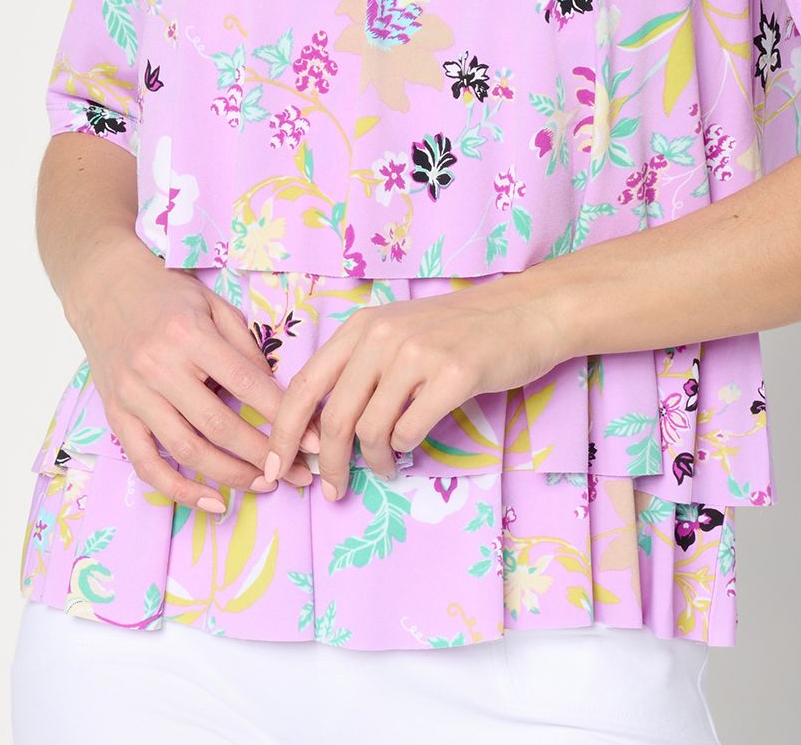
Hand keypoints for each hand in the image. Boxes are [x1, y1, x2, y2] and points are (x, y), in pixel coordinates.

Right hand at [63, 235, 316, 512]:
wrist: (103, 287)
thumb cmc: (166, 294)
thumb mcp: (213, 304)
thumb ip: (243, 346)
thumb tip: (273, 392)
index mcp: (189, 335)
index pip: (245, 383)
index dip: (283, 415)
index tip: (312, 438)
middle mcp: (159, 368)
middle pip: (218, 425)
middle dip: (263, 455)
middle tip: (296, 473)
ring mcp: (134, 395)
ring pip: (186, 450)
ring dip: (230, 476)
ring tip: (264, 484)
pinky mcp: (116, 416)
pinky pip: (147, 464)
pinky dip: (180, 490)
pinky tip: (213, 502)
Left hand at [257, 279, 566, 500]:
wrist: (525, 311)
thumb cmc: (459, 329)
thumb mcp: (398, 333)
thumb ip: (360, 369)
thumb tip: (320, 430)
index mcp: (362, 327)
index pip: (304, 385)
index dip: (283, 433)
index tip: (275, 469)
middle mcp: (383, 336)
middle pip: (335, 417)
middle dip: (328, 464)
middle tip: (333, 489)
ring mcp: (419, 354)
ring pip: (372, 430)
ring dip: (375, 461)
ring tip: (388, 467)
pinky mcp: (455, 374)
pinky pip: (412, 430)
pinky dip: (408, 447)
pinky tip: (415, 445)